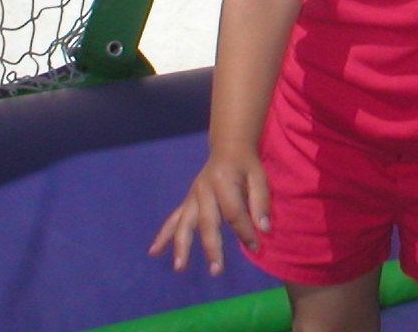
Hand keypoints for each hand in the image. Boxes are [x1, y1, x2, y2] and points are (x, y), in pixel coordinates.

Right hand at [148, 147, 271, 275]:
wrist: (228, 147)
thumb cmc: (246, 164)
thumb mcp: (260, 176)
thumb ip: (261, 202)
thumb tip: (264, 230)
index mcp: (223, 181)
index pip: (234, 212)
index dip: (245, 231)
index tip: (256, 247)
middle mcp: (204, 189)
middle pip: (207, 222)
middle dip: (212, 247)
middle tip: (217, 271)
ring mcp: (192, 196)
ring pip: (184, 223)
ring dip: (181, 246)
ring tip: (180, 268)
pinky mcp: (187, 201)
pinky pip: (173, 219)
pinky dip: (163, 236)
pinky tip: (153, 252)